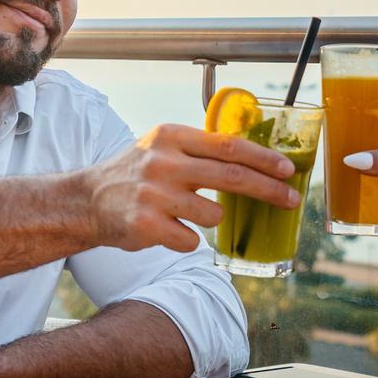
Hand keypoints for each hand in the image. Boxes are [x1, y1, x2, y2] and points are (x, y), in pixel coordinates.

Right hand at [81, 123, 298, 252]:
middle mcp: (164, 162)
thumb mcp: (162, 145)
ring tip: (187, 213)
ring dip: (211, 218)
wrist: (86, 201)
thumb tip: (255, 156)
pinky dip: (186, 239)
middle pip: (233, 177)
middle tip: (291, 199)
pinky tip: (167, 229)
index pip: (229, 146)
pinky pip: (191, 240)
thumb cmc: (135, 173)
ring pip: (213, 215)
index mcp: (172, 137)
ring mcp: (155, 195)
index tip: (287, 169)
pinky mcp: (146, 226)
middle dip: (269, 190)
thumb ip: (200, 147)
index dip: (264, 159)